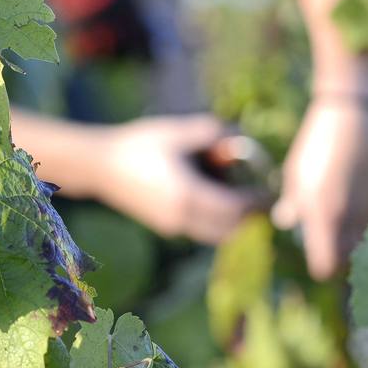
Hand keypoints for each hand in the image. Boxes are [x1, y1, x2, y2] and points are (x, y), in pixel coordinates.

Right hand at [94, 114, 259, 244]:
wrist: (100, 166)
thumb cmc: (138, 144)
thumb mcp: (177, 132)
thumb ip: (211, 133)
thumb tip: (239, 137)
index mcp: (188, 195)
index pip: (235, 209)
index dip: (255, 201)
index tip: (267, 190)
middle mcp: (182, 217)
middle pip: (229, 229)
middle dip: (247, 216)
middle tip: (257, 197)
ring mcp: (172, 226)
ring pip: (214, 235)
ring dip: (230, 222)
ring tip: (236, 198)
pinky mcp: (164, 226)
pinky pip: (199, 230)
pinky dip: (213, 221)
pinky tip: (211, 197)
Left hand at [272, 100, 367, 278]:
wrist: (353, 116)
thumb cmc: (316, 145)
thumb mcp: (296, 174)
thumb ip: (293, 204)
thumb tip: (285, 222)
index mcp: (324, 216)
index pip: (326, 266)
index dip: (321, 266)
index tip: (317, 257)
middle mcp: (351, 218)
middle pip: (348, 259)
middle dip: (339, 255)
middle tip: (329, 242)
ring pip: (366, 242)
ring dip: (356, 239)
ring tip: (343, 220)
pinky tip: (358, 201)